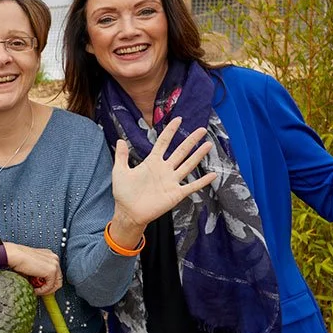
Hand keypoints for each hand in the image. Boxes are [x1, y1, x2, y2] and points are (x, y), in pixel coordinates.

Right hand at [3, 242, 61, 295]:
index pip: (55, 273)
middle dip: (49, 288)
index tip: (42, 287)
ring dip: (46, 290)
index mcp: (50, 256)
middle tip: (39, 291)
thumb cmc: (18, 259)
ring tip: (36, 290)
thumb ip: (39, 274)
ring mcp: (54, 264)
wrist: (14, 255)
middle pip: (58, 279)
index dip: (49, 283)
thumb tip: (41, 285)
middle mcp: (54, 258)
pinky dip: (43, 290)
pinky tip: (35, 289)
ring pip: (56, 284)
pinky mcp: (51, 271)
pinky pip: (50, 286)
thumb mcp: (32, 266)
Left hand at [111, 117, 217, 234]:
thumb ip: (122, 157)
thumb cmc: (123, 193)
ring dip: (198, 155)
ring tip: (208, 145)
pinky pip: (192, 186)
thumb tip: (120, 140)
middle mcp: (164, 170)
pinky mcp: (175, 194)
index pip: (163, 143)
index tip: (178, 119)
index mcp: (152, 162)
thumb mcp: (120, 172)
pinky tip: (213, 174)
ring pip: (188, 165)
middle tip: (201, 129)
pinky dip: (202, 181)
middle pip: (180, 151)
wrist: (128, 213)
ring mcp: (171, 181)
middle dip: (190, 140)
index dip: (170, 131)